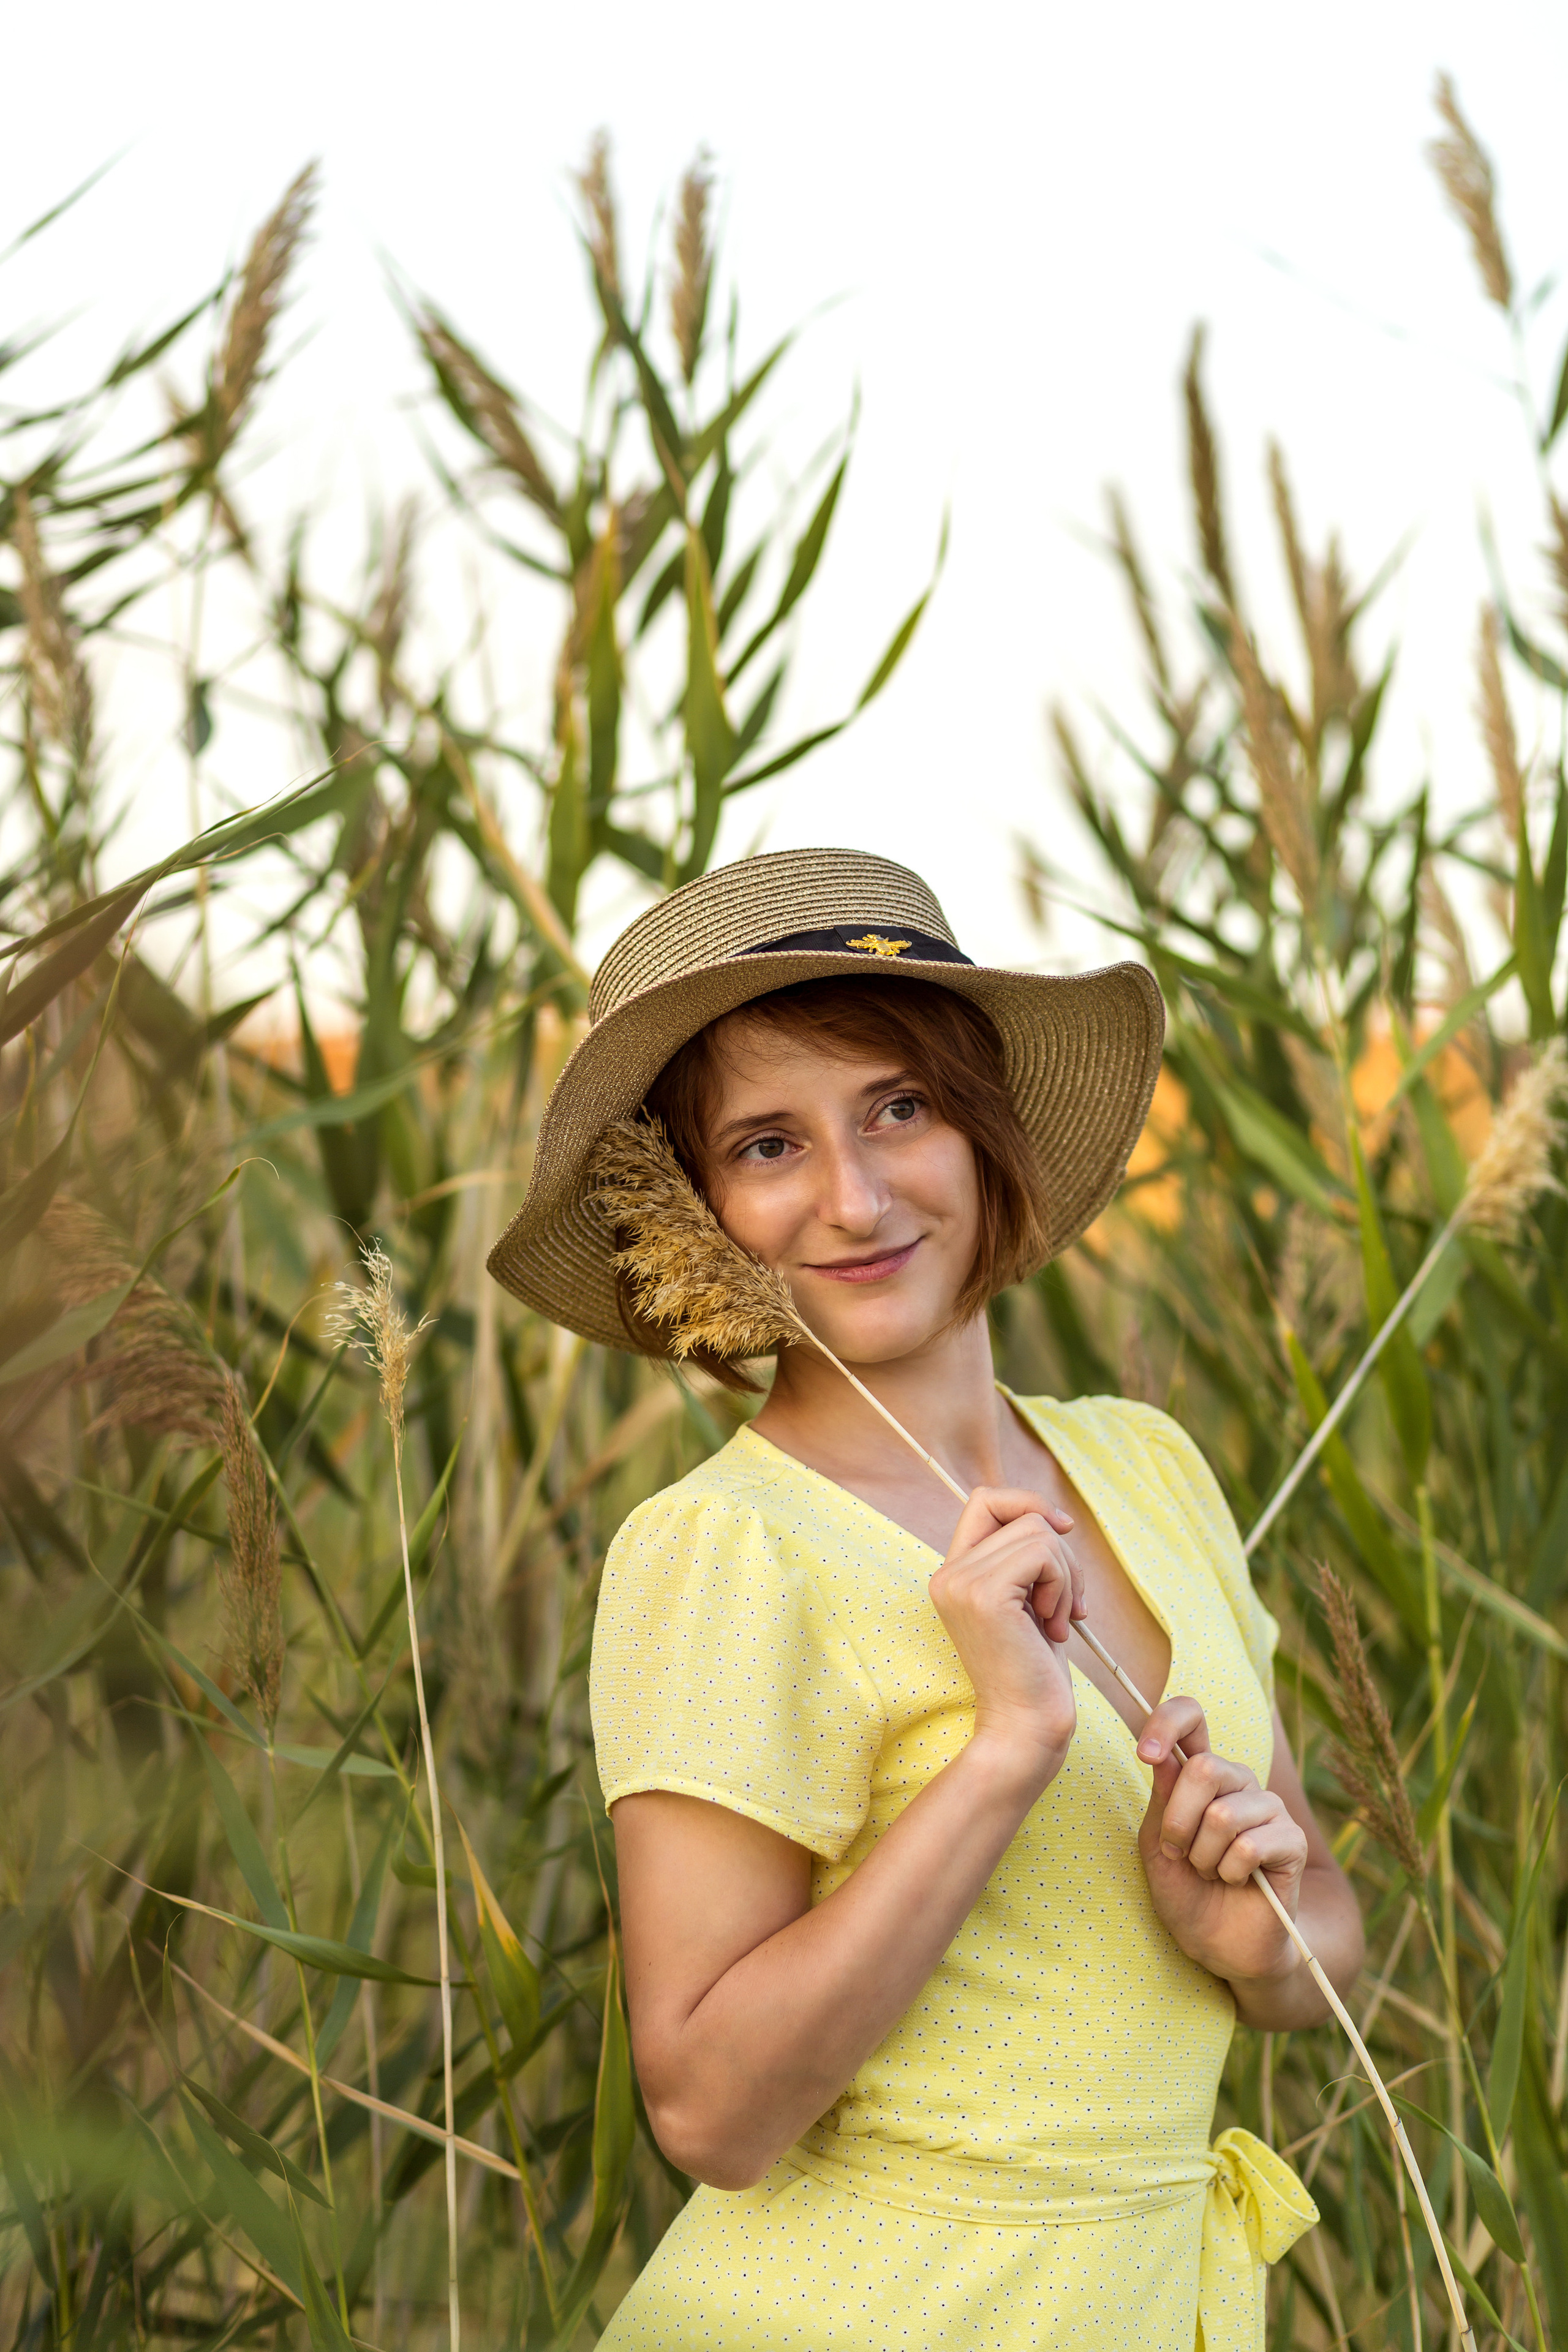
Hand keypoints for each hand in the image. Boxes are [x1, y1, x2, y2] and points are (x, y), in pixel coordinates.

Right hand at [928, 1488, 1081, 1792]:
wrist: (1025, 1727)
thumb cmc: (1034, 1671)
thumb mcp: (1029, 1601)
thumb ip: (1026, 1559)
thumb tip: (1053, 1517)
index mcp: (954, 1573)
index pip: (986, 1500)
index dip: (1028, 1503)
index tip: (1062, 1532)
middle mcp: (948, 1573)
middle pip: (1024, 1516)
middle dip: (1063, 1557)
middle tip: (1067, 1608)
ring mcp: (962, 1582)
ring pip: (1038, 1534)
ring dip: (1066, 1577)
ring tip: (1058, 1622)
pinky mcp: (985, 1595)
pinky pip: (1043, 1555)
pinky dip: (1063, 1587)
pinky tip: (1055, 1628)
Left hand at [1136, 1696, 1307, 1988]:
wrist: (1219, 1946)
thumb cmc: (1185, 1891)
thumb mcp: (1157, 1843)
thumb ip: (1162, 1797)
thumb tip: (1161, 1751)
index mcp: (1202, 1774)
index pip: (1192, 1716)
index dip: (1166, 1722)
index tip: (1144, 1753)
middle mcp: (1239, 1782)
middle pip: (1204, 1768)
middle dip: (1178, 1821)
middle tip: (1179, 1854)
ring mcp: (1269, 1809)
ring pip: (1224, 1813)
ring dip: (1204, 1856)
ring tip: (1210, 1873)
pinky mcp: (1292, 1842)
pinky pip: (1250, 1845)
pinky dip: (1230, 1872)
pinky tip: (1236, 1883)